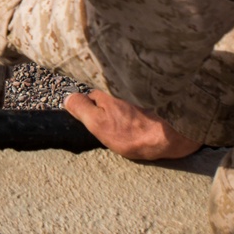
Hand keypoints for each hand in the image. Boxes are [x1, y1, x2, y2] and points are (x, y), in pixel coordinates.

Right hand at [65, 89, 202, 160]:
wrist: (166, 138)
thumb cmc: (131, 133)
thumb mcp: (98, 124)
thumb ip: (81, 109)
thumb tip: (67, 98)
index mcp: (106, 96)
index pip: (89, 96)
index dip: (86, 106)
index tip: (85, 118)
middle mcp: (120, 95)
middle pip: (105, 100)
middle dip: (102, 109)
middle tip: (102, 126)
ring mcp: (135, 104)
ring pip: (120, 106)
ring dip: (118, 115)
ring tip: (118, 130)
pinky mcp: (148, 112)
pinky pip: (134, 114)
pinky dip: (131, 120)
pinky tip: (133, 131)